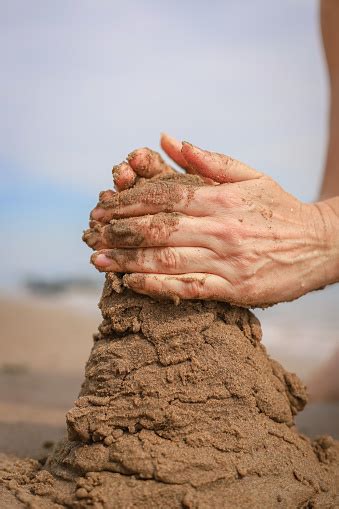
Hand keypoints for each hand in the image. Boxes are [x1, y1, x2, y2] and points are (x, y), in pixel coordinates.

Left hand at [86, 134, 338, 306]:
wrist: (320, 245)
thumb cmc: (280, 209)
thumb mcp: (250, 176)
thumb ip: (209, 160)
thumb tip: (170, 140)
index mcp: (223, 199)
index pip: (166, 197)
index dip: (130, 202)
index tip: (104, 206)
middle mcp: (222, 229)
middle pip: (160, 229)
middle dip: (121, 231)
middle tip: (92, 234)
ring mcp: (228, 261)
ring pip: (169, 260)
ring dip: (129, 260)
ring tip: (99, 260)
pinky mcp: (234, 289)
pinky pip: (190, 289)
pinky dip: (159, 287)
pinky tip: (133, 283)